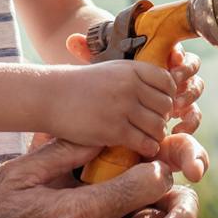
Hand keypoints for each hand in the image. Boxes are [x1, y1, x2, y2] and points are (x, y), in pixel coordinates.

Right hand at [60, 36, 206, 138]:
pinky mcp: (114, 130)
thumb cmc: (81, 85)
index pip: (168, 82)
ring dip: (155, 134)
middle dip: (162, 117)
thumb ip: (136, 77)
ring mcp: (122, 108)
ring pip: (158, 126)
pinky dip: (147, 148)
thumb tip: (167, 90)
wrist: (50, 97)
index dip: (167, 96)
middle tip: (151, 123)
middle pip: (166, 106)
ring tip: (146, 136)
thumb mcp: (111, 71)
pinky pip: (144, 143)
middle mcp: (130, 86)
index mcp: (131, 69)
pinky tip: (141, 147)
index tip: (157, 104)